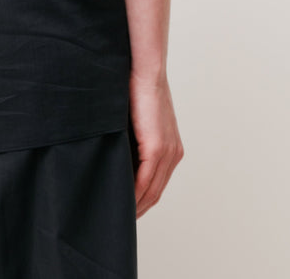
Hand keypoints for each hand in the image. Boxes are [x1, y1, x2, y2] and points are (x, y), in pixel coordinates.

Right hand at [128, 70, 184, 217]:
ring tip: (116, 215)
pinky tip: (121, 200)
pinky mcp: (157, 147)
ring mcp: (167, 151)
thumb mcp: (137, 122)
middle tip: (118, 220)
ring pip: (150, 190)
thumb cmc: (136, 89)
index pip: (157, 184)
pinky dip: (133, 193)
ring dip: (134, 205)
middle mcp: (173, 153)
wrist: (144, 70)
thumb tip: (117, 156)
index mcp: (171, 148)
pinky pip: (144, 180)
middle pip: (155, 193)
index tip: (126, 209)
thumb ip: (133, 141)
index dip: (142, 200)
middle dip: (138, 208)